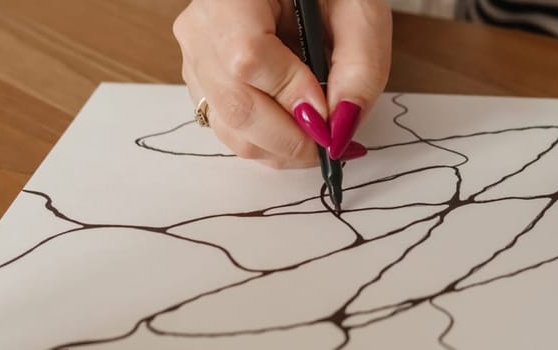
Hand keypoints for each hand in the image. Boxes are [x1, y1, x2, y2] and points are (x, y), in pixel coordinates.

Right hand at [173, 0, 391, 167]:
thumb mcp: (360, 14)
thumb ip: (360, 67)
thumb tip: (340, 128)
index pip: (248, 58)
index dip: (292, 96)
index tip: (329, 115)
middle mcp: (202, 26)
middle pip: (235, 104)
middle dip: (291, 139)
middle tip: (332, 142)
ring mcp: (197, 57)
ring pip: (230, 126)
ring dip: (280, 147)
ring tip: (319, 136)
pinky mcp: (204, 82)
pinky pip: (229, 128)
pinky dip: (268, 141)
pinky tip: (297, 127)